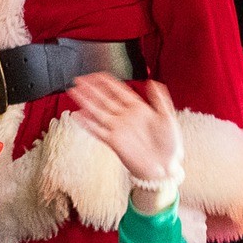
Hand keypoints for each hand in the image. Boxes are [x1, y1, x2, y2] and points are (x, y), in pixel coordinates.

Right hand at [70, 74, 182, 195]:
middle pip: (104, 99)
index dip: (106, 82)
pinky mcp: (113, 142)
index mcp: (138, 108)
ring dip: (85, 102)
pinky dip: (87, 123)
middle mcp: (125, 117)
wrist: (164, 167)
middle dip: (91, 89)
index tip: (95, 75)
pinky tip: (78, 115)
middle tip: (78, 80)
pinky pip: (97, 130)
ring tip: (73, 92)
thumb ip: (160, 99)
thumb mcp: (168, 117)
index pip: (118, 91)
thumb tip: (152, 82)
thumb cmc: (169, 143)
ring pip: (97, 112)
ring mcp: (118, 129)